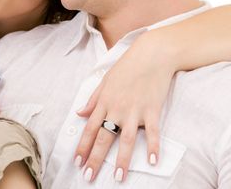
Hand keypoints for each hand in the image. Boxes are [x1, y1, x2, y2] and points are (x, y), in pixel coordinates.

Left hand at [74, 33, 173, 181]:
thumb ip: (92, 99)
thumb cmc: (127, 67)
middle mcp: (116, 108)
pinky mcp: (152, 110)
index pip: (88, 129)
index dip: (81, 147)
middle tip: (88, 176)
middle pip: (103, 138)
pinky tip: (152, 161)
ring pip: (126, 139)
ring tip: (118, 177)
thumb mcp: (104, 81)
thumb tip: (79, 113)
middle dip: (94, 159)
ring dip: (121, 160)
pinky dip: (153, 147)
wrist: (151, 54)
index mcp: (103, 102)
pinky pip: (153, 132)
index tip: (76, 162)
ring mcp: (135, 110)